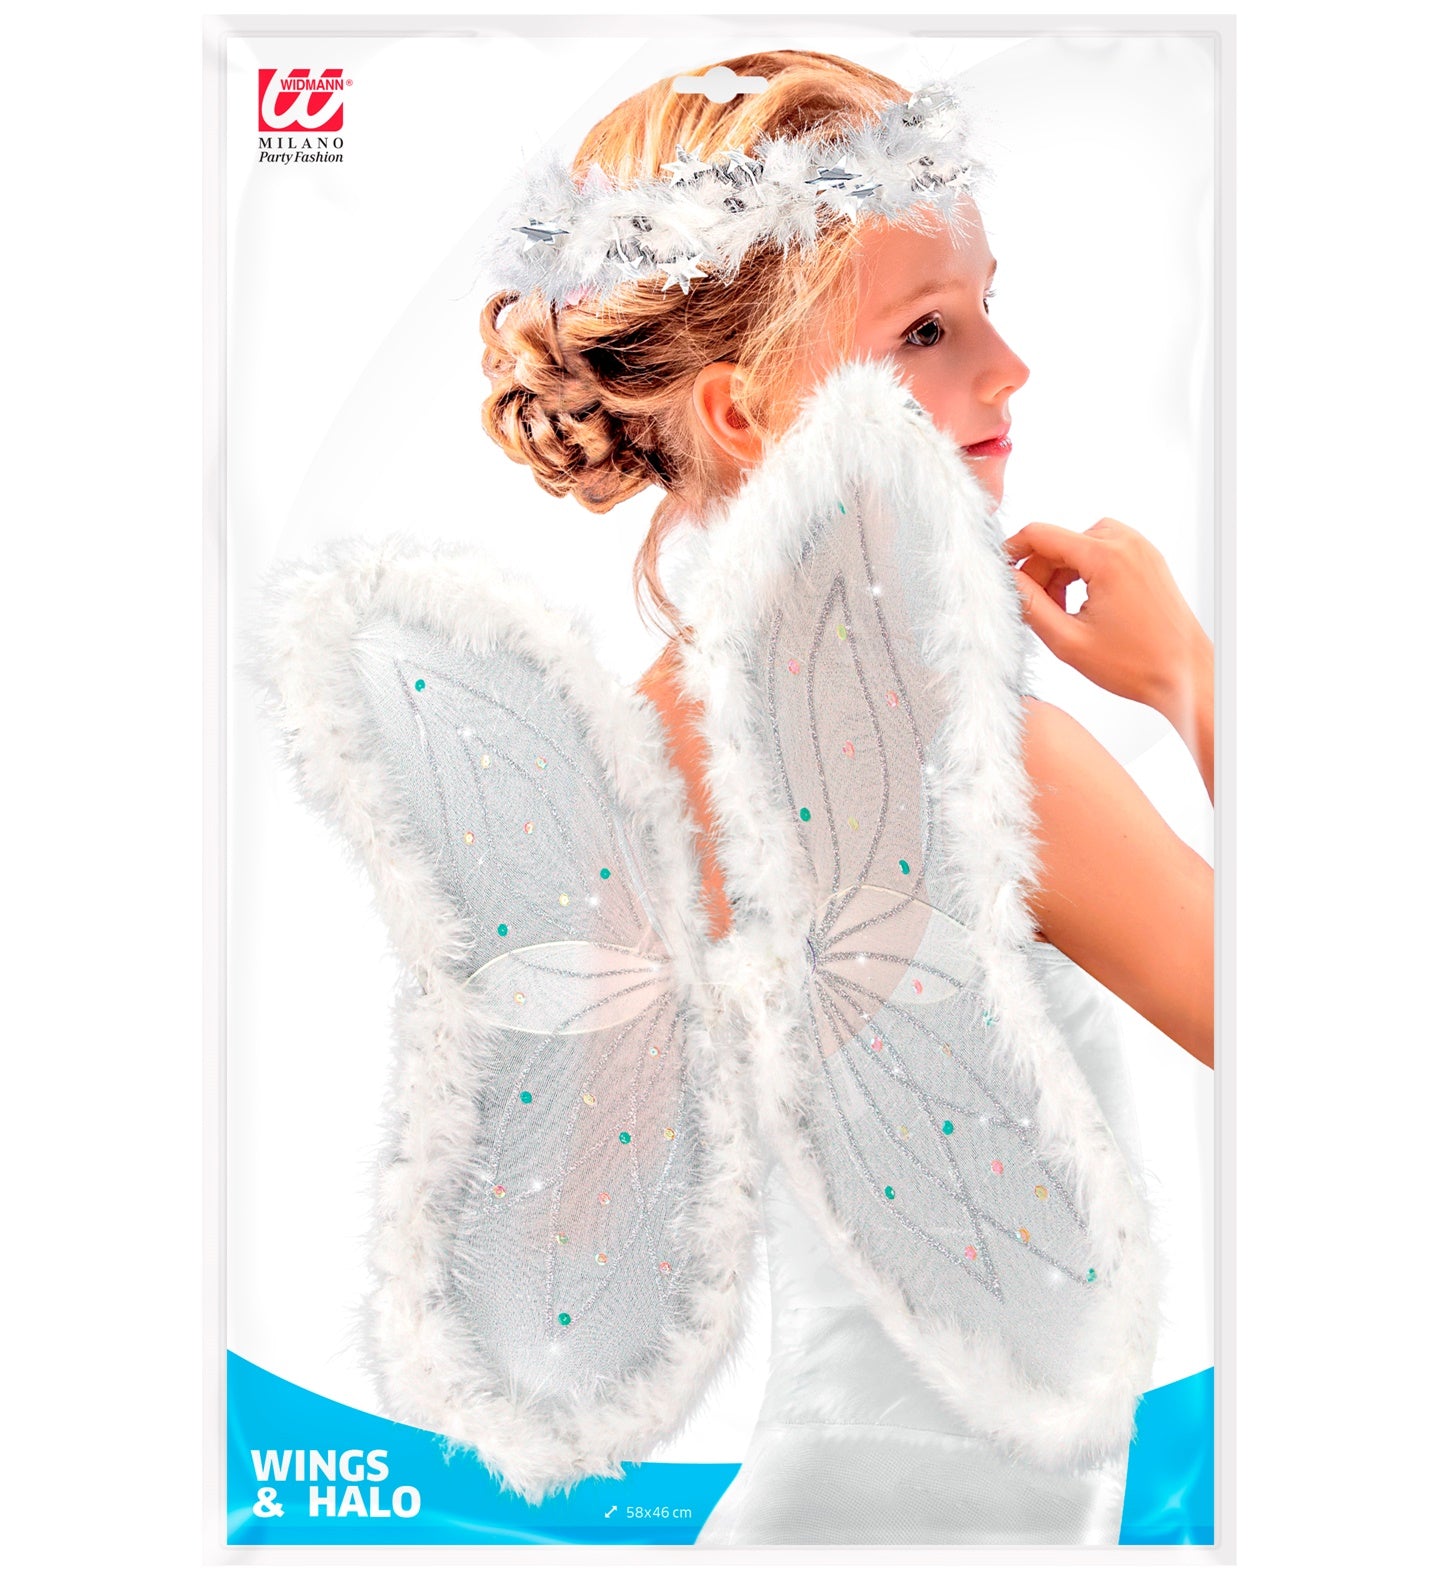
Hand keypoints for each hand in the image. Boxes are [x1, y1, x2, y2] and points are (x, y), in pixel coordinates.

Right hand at [1004, 518, 1213, 800]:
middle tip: (1033, 610)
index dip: (1011, 551)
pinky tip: (1081, 605)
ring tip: (1060, 612)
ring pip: (1080, 546)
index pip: (1040, 534)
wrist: (1186, 674)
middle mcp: (1125, 542)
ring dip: (1061, 573)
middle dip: (1039, 571)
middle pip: (1060, 541)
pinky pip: (1102, 552)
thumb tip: (1007, 581)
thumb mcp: (1068, 641)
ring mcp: (1141, 548)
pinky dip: (1084, 572)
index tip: (998, 572)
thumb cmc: (1135, 664)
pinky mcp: (1148, 559)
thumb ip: (1029, 606)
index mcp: (1106, 557)